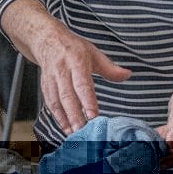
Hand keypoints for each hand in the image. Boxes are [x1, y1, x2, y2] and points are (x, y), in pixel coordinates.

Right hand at [32, 22, 131, 136]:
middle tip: (82, 130)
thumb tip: (127, 75)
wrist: (47, 40)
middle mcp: (62, 71)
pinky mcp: (45, 86)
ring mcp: (51, 79)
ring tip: (74, 133)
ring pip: (57, 101)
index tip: (94, 115)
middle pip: (68, 95)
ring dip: (65, 119)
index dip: (88, 100)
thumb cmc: (72, 48)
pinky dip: (57, 117)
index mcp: (76, 61)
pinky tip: (65, 127)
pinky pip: (50, 103)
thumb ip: (110, 68)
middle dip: (74, 115)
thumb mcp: (93, 53)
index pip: (82, 83)